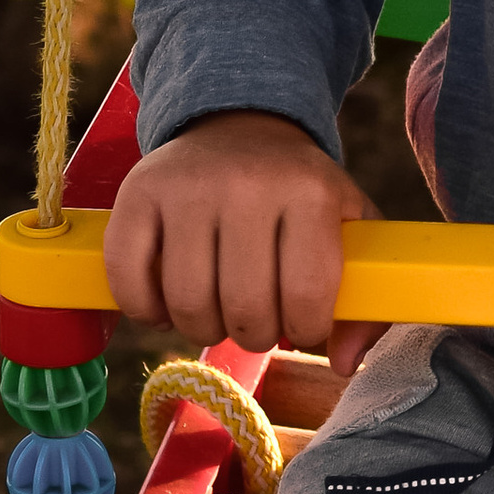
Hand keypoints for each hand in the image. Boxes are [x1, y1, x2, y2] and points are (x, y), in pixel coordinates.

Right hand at [105, 109, 383, 376]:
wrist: (242, 127)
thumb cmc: (300, 194)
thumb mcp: (349, 228)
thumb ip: (364, 304)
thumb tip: (345, 365)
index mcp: (310, 192)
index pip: (306, 297)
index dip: (305, 330)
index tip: (301, 324)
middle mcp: (248, 184)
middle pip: (244, 309)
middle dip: (254, 335)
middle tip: (256, 321)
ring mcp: (188, 186)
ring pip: (187, 303)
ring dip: (202, 329)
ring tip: (217, 312)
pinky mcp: (138, 192)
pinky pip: (129, 279)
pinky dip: (145, 310)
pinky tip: (167, 305)